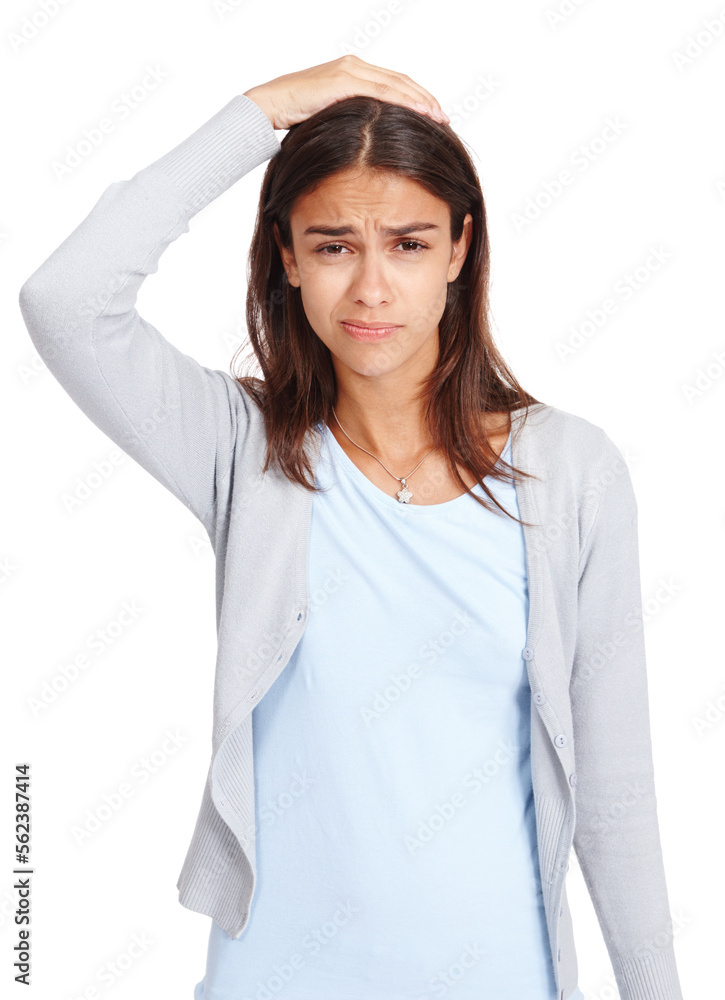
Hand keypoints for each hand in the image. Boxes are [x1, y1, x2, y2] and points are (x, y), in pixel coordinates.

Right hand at [243, 54, 448, 130]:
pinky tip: (420, 112)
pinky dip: (404, 101)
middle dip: (424, 99)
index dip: (414, 98)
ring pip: (395, 84)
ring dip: (420, 100)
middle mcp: (354, 66)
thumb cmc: (292, 117)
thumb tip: (366, 141)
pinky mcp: (343, 80)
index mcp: (351, 73)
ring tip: (438, 117)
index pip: (391, 83)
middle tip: (444, 118)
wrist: (267, 105)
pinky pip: (382, 91)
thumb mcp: (328, 119)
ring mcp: (349, 71)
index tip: (432, 115)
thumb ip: (348, 121)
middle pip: (399, 81)